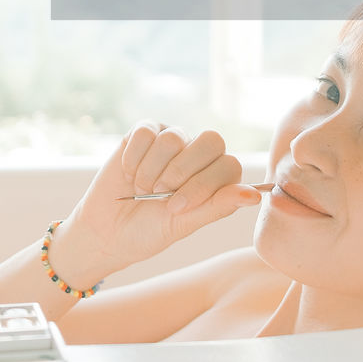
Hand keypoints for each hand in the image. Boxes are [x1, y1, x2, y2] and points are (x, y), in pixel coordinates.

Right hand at [50, 122, 261, 285]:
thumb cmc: (149, 230)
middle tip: (161, 194)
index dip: (203, 185)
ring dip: (153, 169)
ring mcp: (172, 138)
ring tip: (143, 187)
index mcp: (216, 177)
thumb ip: (218, 207)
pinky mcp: (144, 131)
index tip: (177, 208)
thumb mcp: (184, 224)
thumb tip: (256, 196)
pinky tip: (128, 173)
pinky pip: (147, 131)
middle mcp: (198, 153)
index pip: (229, 164)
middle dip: (182, 171)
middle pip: (212, 140)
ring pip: (176, 136)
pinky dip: (134, 157)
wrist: (106, 230)